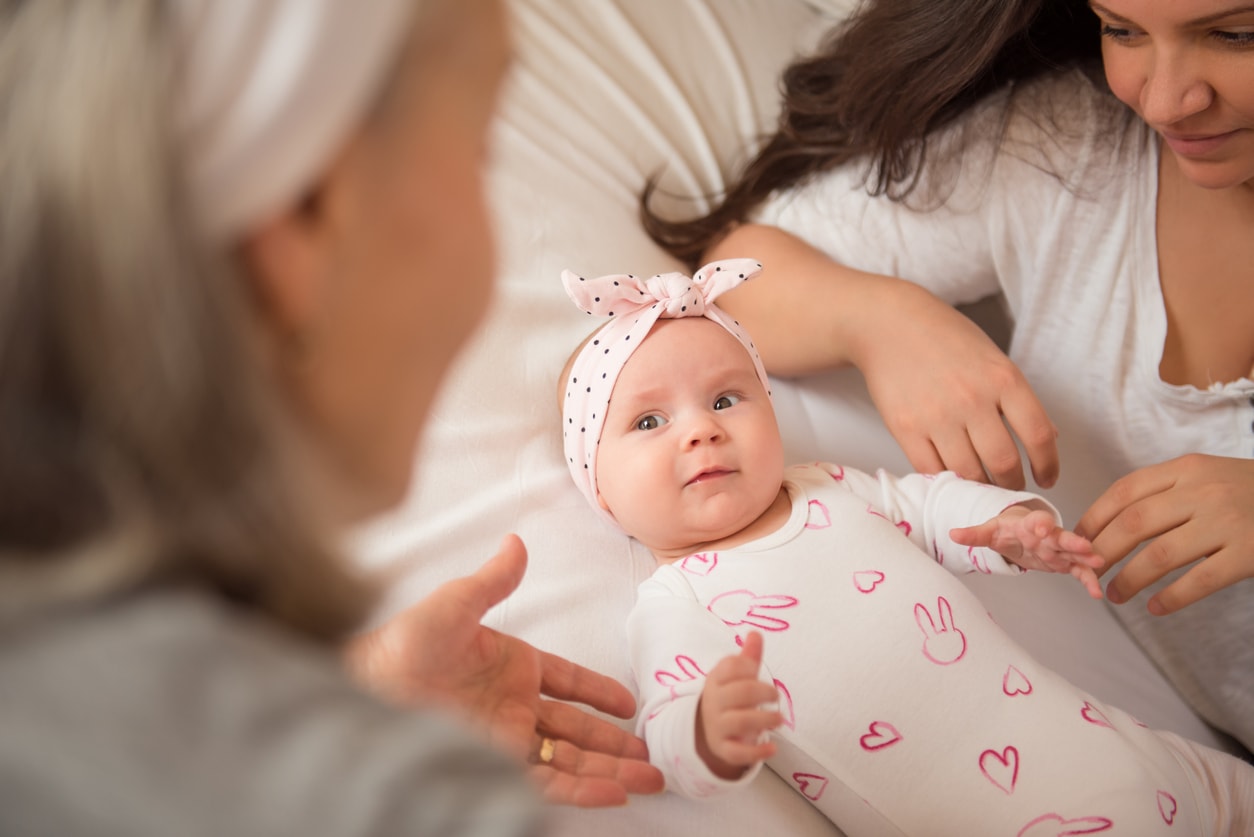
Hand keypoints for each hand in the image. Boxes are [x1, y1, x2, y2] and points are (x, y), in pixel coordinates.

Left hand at [346, 534, 664, 806]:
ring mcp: (507, 739)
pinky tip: (614, 792)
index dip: (600, 693)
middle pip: (578, 729)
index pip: (569, 682)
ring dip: (611, 770)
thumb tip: (516, 542)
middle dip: (617, 743)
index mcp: (512, 666)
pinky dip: (583, 789)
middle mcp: (514, 706)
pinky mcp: (496, 767)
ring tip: (651, 779)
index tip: (630, 704)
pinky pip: (549, 783)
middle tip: (654, 754)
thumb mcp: (455, 604)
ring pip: (572, 760)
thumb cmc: (403, 644)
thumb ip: (494, 581)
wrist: (368, 690)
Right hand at [695, 632, 782, 779]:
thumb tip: (755, 633)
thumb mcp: (736, 676)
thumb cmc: (729, 696)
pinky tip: (772, 748)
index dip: (747, 666)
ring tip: (780, 720)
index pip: (730, 667)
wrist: (708, 728)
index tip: (755, 669)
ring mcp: (717, 726)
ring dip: (764, 720)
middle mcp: (714, 702)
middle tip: (775, 697)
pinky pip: (736, 752)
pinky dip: (756, 752)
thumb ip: (748, 657)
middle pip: (739, 693)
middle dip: (763, 692)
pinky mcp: (723, 748)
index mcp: (717, 679)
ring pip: (740, 722)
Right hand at [707, 225, 1057, 489]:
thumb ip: (1017, 397)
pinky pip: (932, 470)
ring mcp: (937, 416)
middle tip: (1012, 488)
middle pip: (1004, 463)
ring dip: (980, 486)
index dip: (1048, 465)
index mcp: (1003, 379)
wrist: (887, 324)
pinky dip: (946, 480)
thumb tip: (1048, 438)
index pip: (1039, 435)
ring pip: (968, 472)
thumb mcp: (992, 357)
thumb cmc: (944, 338)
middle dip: (1012, 484)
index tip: (1047, 479)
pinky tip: (952, 476)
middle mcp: (973, 400)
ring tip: (983, 486)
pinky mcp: (906, 428)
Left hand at [951, 506, 1103, 598]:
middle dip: (1073, 541)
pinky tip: (1097, 592)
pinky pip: (1079, 571)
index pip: (1036, 521)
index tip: (1043, 526)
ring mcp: (1058, 548)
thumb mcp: (989, 531)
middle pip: (1061, 536)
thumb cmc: (1006, 529)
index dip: (1040, 523)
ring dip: (1086, 557)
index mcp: (1029, 524)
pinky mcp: (1064, 562)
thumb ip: (973, 534)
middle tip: (1085, 546)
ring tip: (1098, 563)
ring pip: (1075, 552)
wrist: (1020, 532)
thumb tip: (953, 534)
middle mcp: (1048, 535)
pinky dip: (1088, 580)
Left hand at [1077, 454, 1253, 614]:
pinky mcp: (1249, 553)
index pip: (1124, 491)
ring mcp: (1227, 522)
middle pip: (1133, 524)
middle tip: (1087, 572)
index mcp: (1186, 469)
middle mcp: (1203, 492)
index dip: (1094, 518)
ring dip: (1129, 579)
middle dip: (1102, 552)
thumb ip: (1164, 491)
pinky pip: (1199, 580)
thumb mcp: (1206, 476)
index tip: (1076, 540)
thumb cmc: (1247, 491)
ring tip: (1114, 595)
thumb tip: (1109, 524)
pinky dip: (1171, 598)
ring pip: (1160, 555)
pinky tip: (1155, 608)